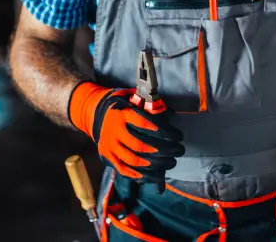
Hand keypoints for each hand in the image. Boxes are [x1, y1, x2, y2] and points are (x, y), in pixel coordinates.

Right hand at [67, 82, 184, 191]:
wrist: (96, 113)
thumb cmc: (123, 106)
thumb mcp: (134, 99)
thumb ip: (151, 107)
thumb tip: (171, 114)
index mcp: (122, 113)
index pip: (145, 124)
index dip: (164, 131)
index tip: (178, 136)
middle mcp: (114, 131)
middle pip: (141, 146)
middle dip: (164, 150)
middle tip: (179, 150)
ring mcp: (109, 146)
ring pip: (134, 160)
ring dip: (156, 165)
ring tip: (171, 162)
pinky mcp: (107, 157)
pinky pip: (125, 171)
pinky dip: (142, 176)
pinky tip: (156, 175)